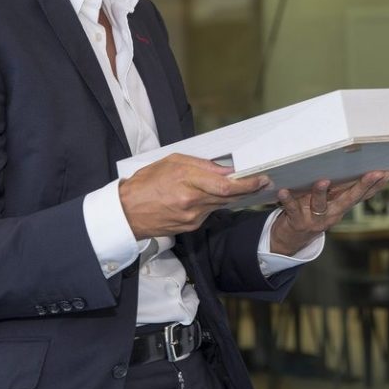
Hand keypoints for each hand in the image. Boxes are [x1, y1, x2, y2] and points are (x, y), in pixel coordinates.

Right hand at [118, 154, 271, 238]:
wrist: (127, 212)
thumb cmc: (146, 183)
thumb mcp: (172, 162)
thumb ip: (201, 165)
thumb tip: (225, 168)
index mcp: (187, 181)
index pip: (227, 185)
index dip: (248, 183)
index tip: (261, 177)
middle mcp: (192, 201)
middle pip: (229, 196)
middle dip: (248, 188)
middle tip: (262, 181)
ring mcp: (192, 217)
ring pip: (221, 204)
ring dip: (233, 196)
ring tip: (244, 186)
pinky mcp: (191, 226)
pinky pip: (210, 212)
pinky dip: (215, 203)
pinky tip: (214, 196)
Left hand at [269, 170, 388, 255]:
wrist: (291, 239)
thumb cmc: (311, 212)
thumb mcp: (329, 202)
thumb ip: (340, 188)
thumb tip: (353, 167)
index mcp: (341, 206)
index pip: (363, 195)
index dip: (376, 185)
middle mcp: (332, 213)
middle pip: (350, 199)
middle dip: (363, 185)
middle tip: (374, 173)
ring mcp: (315, 219)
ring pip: (320, 205)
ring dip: (321, 192)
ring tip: (323, 181)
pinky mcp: (297, 222)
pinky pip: (292, 209)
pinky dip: (288, 200)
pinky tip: (283, 190)